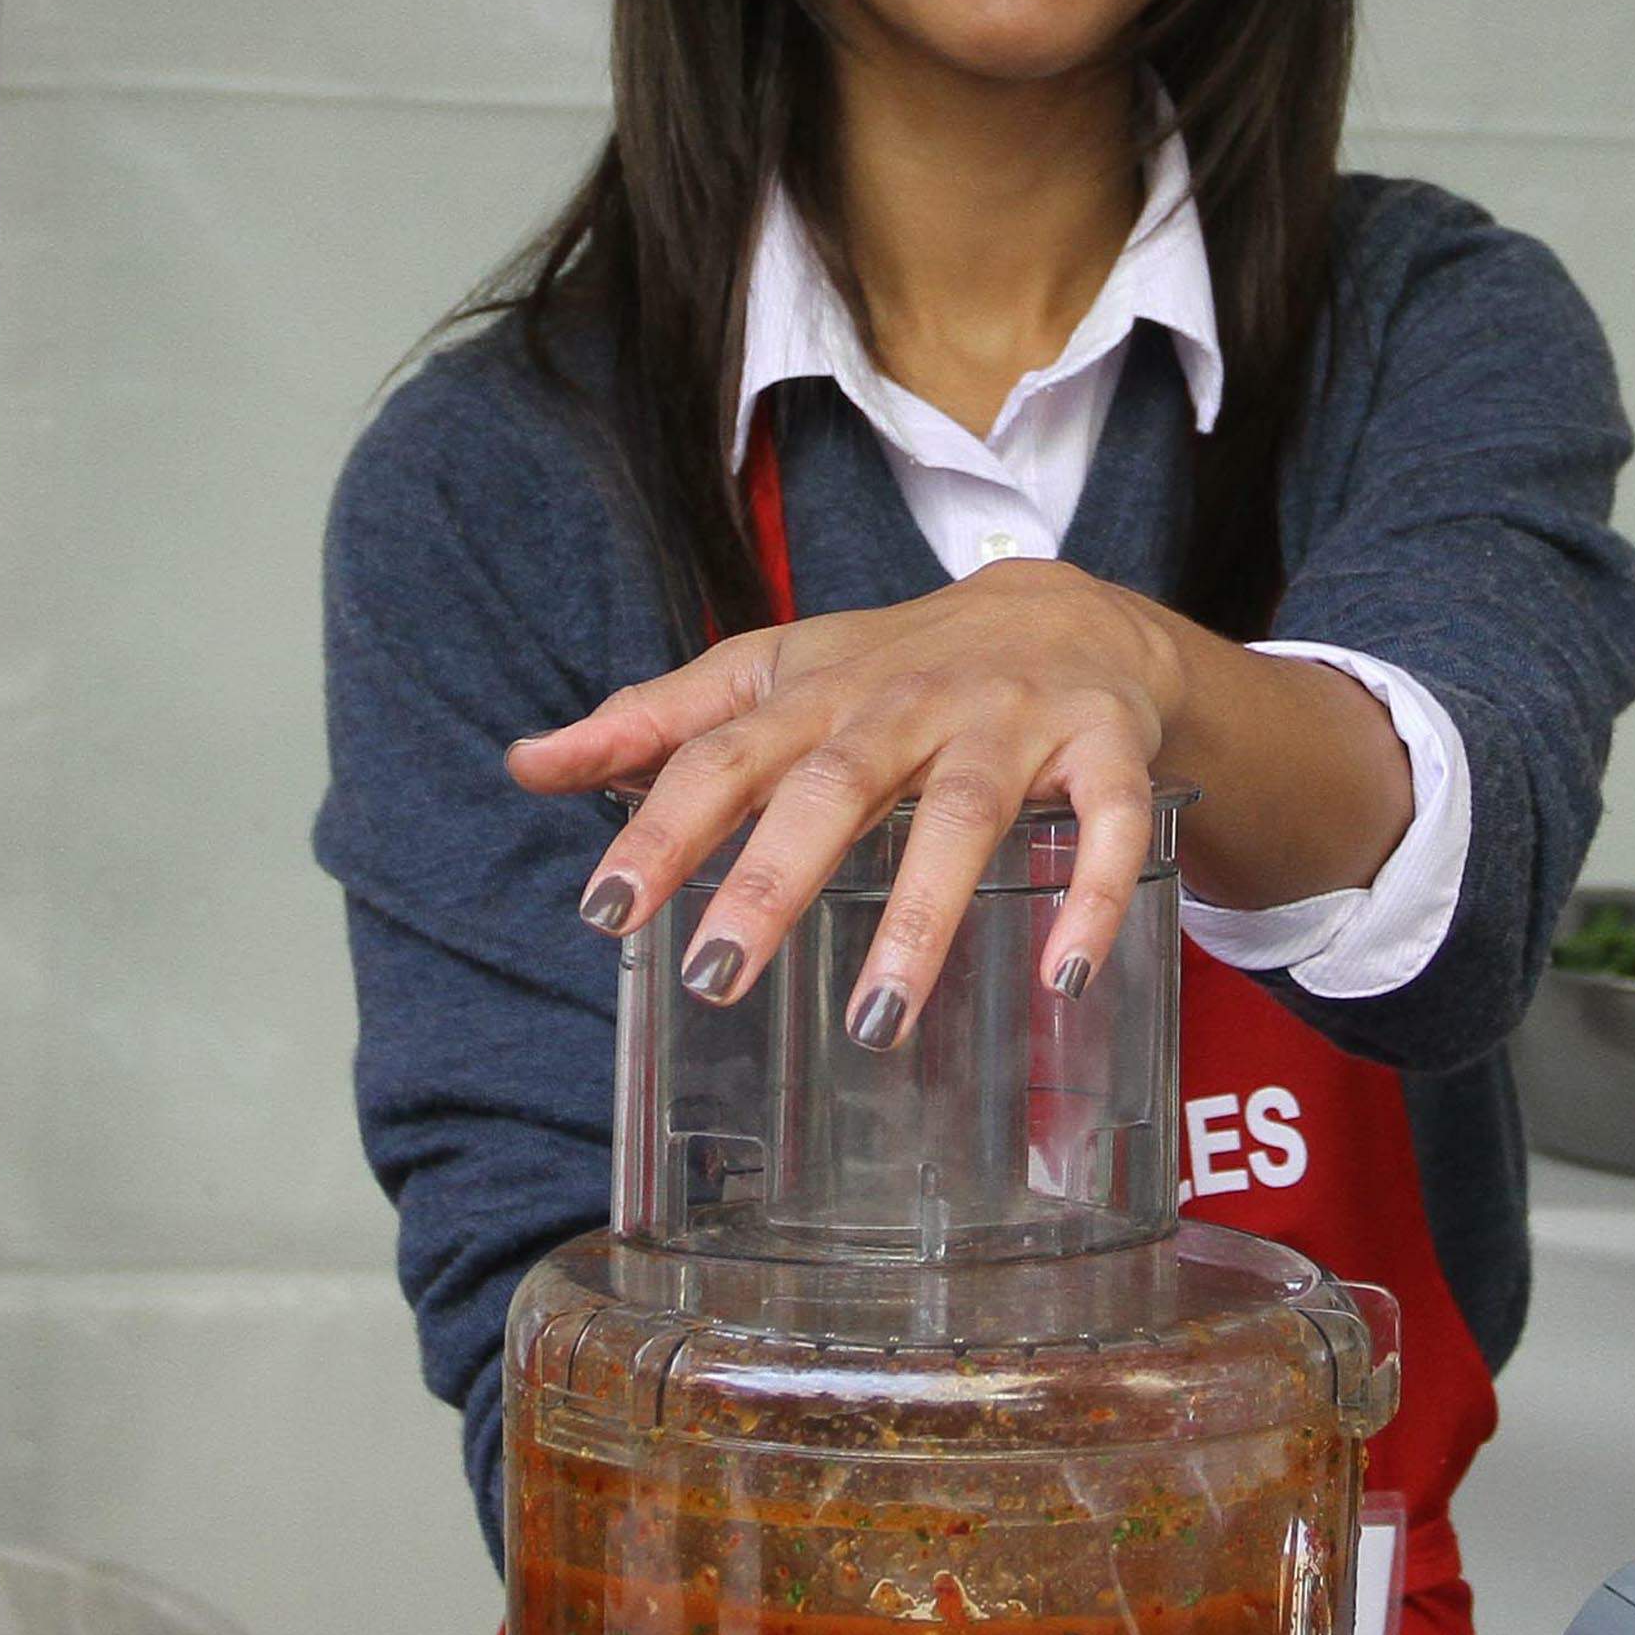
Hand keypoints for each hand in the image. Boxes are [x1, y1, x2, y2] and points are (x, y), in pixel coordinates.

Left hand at [506, 559, 1184, 1045]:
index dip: (664, 826)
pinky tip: (1066, 974)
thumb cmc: (896, 665)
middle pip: (836, 785)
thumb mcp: (774, 677)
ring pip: (964, 812)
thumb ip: (656, 725)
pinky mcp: (1106, 747)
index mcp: (817, 691)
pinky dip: (1095, 895)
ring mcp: (1011, 722)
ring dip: (922, 916)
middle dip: (774, 876)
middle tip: (716, 974)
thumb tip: (526, 764)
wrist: (1069, 610)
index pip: (725, 754)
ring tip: (875, 1024)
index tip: (604, 909)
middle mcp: (908, 701)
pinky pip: (1108, 823)